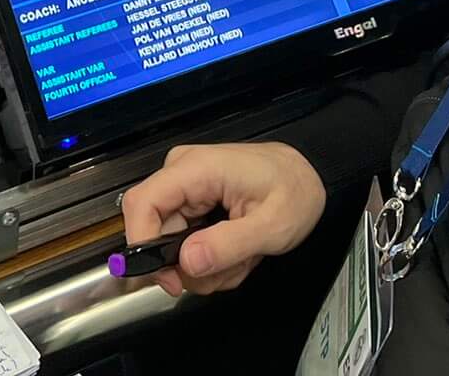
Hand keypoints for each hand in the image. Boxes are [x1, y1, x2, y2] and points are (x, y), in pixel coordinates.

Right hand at [118, 141, 326, 297]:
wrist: (306, 177)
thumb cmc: (294, 190)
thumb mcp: (271, 226)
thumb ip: (228, 245)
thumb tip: (186, 262)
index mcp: (195, 169)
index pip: (141, 204)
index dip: (143, 246)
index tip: (170, 280)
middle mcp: (181, 173)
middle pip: (155, 232)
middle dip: (191, 264)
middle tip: (230, 269)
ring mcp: (184, 188)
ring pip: (170, 244)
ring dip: (206, 264)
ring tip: (241, 256)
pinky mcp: (190, 202)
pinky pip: (183, 242)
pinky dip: (210, 257)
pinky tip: (235, 250)